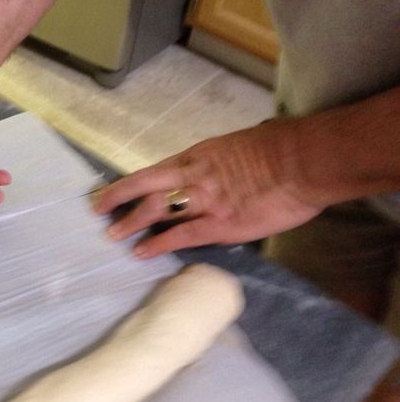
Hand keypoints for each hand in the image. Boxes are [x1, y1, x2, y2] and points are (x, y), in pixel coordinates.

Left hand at [90, 121, 324, 257]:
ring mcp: (204, 200)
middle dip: (117, 198)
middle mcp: (193, 175)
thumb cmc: (280, 149)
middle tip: (97, 211)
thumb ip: (217, 163)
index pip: (153, 171)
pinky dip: (158, 244)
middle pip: (144, 185)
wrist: (305, 162)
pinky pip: (181, 236)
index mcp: (197, 156)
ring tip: (111, 235)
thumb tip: (210, 173)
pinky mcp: (219, 224)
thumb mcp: (238, 147)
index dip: (128, 183)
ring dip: (130, 223)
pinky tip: (141, 253)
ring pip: (156, 209)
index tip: (109, 191)